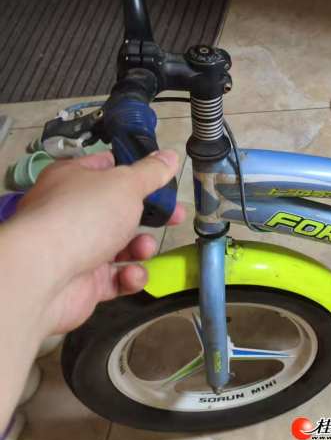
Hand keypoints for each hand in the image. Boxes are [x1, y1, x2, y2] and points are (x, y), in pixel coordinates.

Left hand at [12, 150, 184, 335]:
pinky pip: (115, 277)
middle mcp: (73, 212)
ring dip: (141, 247)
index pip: (108, 167)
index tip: (163, 177)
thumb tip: (170, 156)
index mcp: (74, 179)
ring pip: (122, 245)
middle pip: (121, 209)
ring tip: (143, 248)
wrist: (46, 274)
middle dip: (151, 215)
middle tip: (176, 215)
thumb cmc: (84, 216)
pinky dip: (129, 277)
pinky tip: (131, 275)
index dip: (136, 171)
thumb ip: (152, 172)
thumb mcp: (127, 184)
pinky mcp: (84, 282)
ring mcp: (77, 248)